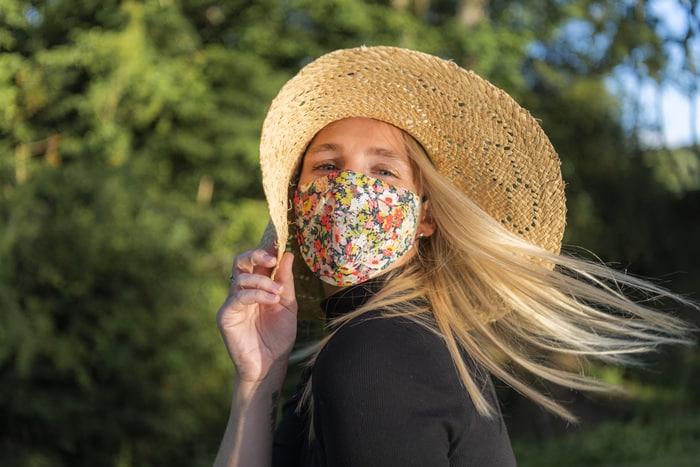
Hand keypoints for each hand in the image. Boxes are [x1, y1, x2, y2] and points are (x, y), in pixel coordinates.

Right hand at [217, 249, 296, 382]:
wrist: (270, 365)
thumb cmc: (279, 336)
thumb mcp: (288, 305)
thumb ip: (286, 281)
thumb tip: (288, 254)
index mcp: (257, 287)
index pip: (257, 262)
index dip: (266, 250)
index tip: (278, 241)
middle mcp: (242, 291)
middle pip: (240, 262)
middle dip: (256, 255)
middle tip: (272, 258)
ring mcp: (233, 303)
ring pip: (241, 278)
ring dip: (263, 281)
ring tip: (278, 292)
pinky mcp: (226, 315)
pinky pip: (238, 297)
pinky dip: (257, 294)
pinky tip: (271, 299)